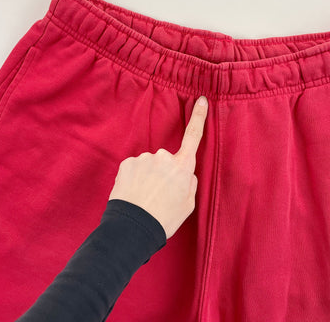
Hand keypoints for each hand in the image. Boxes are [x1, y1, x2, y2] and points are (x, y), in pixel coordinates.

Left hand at [108, 95, 208, 239]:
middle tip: (159, 194)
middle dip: (164, 172)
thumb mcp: (187, 205)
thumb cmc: (164, 219)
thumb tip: (185, 172)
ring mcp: (143, 159)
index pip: (193, 136)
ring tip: (145, 197)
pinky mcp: (127, 163)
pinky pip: (135, 167)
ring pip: (149, 164)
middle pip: (166, 159)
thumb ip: (189, 183)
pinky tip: (134, 193)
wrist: (133, 228)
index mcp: (182, 167)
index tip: (202, 100)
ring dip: (148, 176)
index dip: (199, 117)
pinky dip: (134, 178)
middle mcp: (163, 157)